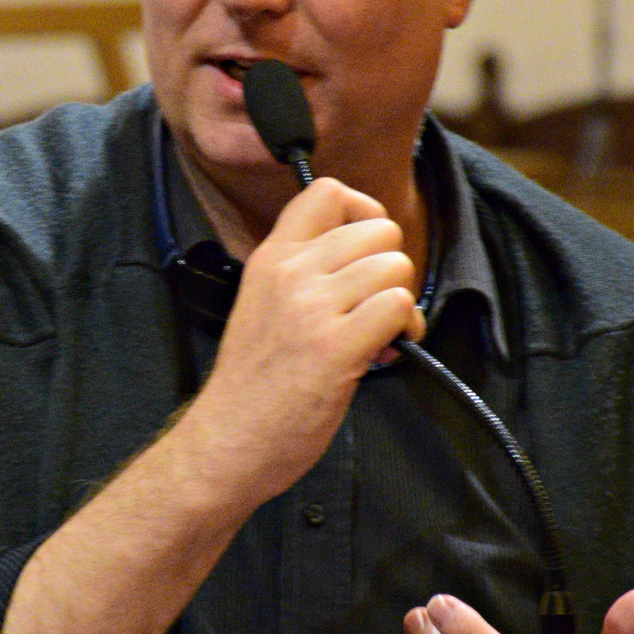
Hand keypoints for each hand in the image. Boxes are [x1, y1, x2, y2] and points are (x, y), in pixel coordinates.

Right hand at [179, 176, 424, 504]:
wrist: (226, 441)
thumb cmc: (252, 383)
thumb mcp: (263, 302)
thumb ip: (304, 272)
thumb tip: (364, 256)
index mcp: (271, 258)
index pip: (326, 192)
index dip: (363, 212)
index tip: (364, 250)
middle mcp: (291, 273)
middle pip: (378, 229)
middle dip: (389, 267)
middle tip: (372, 304)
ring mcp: (312, 309)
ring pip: (395, 266)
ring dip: (399, 302)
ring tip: (378, 333)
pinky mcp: (336, 348)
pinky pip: (398, 306)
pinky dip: (406, 329)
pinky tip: (386, 351)